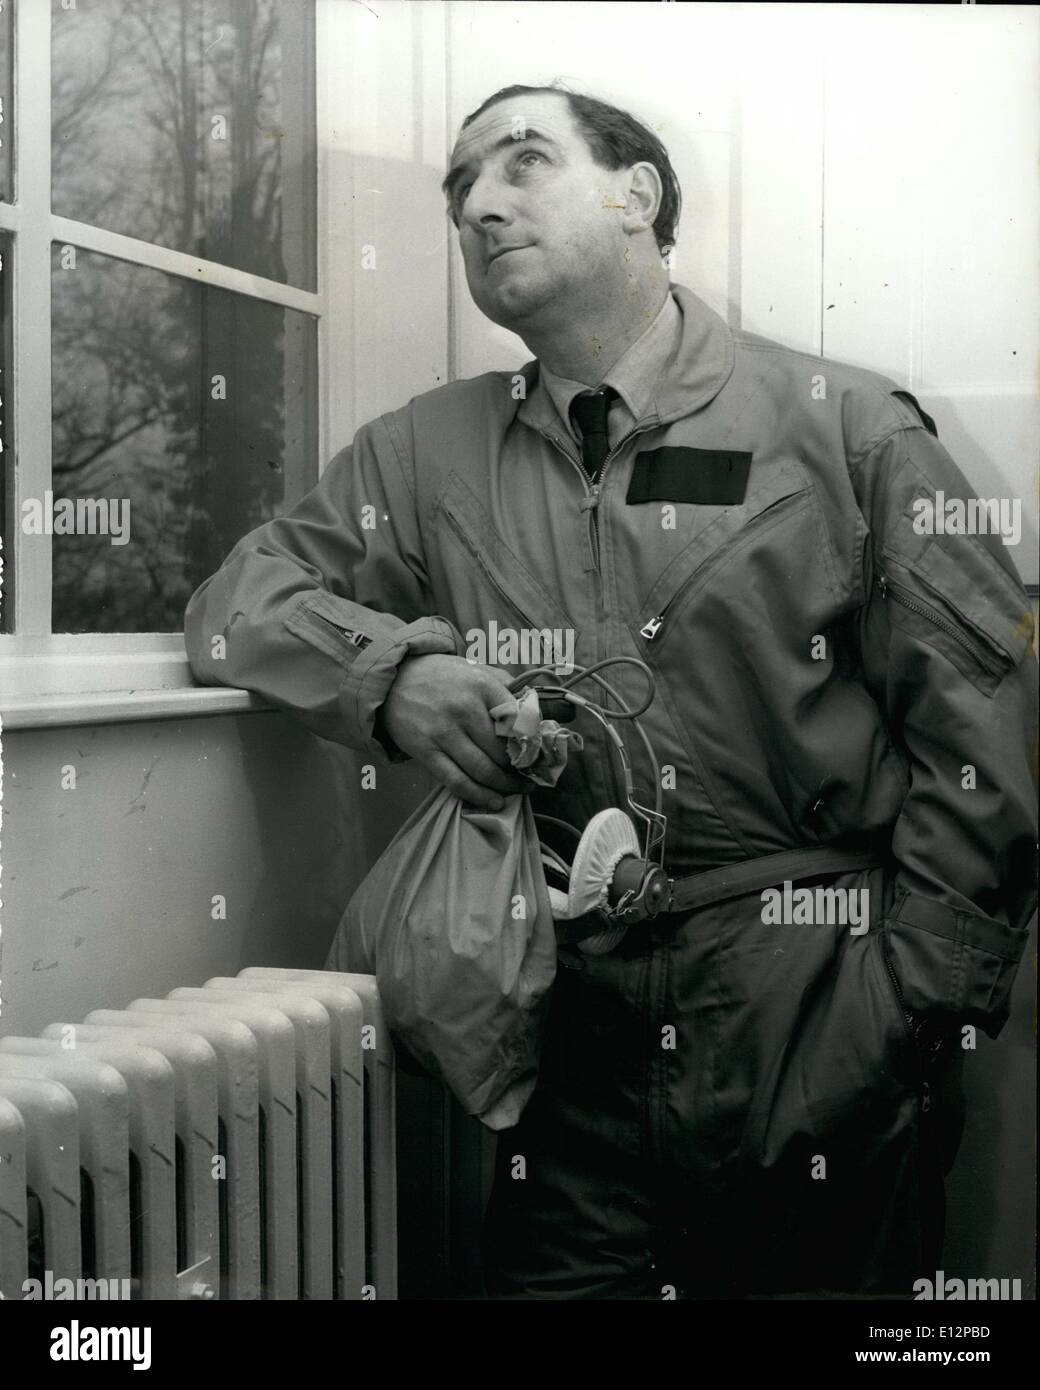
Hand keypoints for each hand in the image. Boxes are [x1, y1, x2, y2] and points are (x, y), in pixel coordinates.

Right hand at [380, 653, 528, 809]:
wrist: (393, 679)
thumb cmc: (441, 677)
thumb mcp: (475, 669)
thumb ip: (503, 687)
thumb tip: (532, 714)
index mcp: (482, 686)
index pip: (519, 720)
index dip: (533, 743)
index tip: (539, 755)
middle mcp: (464, 708)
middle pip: (503, 750)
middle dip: (520, 769)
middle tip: (530, 777)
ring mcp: (444, 732)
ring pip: (483, 770)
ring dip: (505, 786)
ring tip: (517, 790)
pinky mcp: (425, 751)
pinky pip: (457, 781)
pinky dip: (479, 796)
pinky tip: (495, 803)